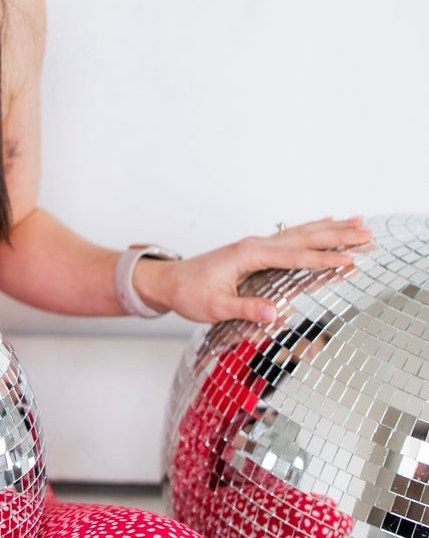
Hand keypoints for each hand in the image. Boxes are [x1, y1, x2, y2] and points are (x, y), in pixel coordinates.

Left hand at [136, 215, 373, 327]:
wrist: (169, 281)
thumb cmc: (190, 293)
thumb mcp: (215, 306)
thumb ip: (245, 309)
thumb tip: (274, 315)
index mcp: (249, 254)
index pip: (295, 257)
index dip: (324, 260)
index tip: (350, 260)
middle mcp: (256, 244)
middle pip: (305, 237)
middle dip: (338, 235)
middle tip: (369, 231)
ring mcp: (258, 245)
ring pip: (302, 233)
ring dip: (331, 228)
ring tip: (359, 222)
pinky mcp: (258, 250)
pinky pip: (293, 237)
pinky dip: (314, 230)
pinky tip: (327, 223)